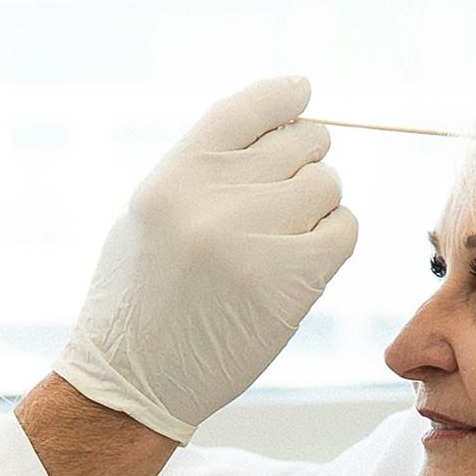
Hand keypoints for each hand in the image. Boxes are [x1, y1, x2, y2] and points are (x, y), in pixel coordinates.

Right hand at [57, 77, 355, 442]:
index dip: (285, 97)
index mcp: (176, 173)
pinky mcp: (289, 279)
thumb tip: (273, 136)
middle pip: (301, 142)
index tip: (304, 93)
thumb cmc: (139, 303)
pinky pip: (343, 229)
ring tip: (285, 241)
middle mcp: (214, 195)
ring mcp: (254, 235)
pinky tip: (306, 263)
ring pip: (327, 184)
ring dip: (318, 208)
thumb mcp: (149, 216)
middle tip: (288, 199)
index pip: (248, 108)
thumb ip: (203, 173)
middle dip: (304, 163)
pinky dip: (333, 240)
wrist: (132, 381)